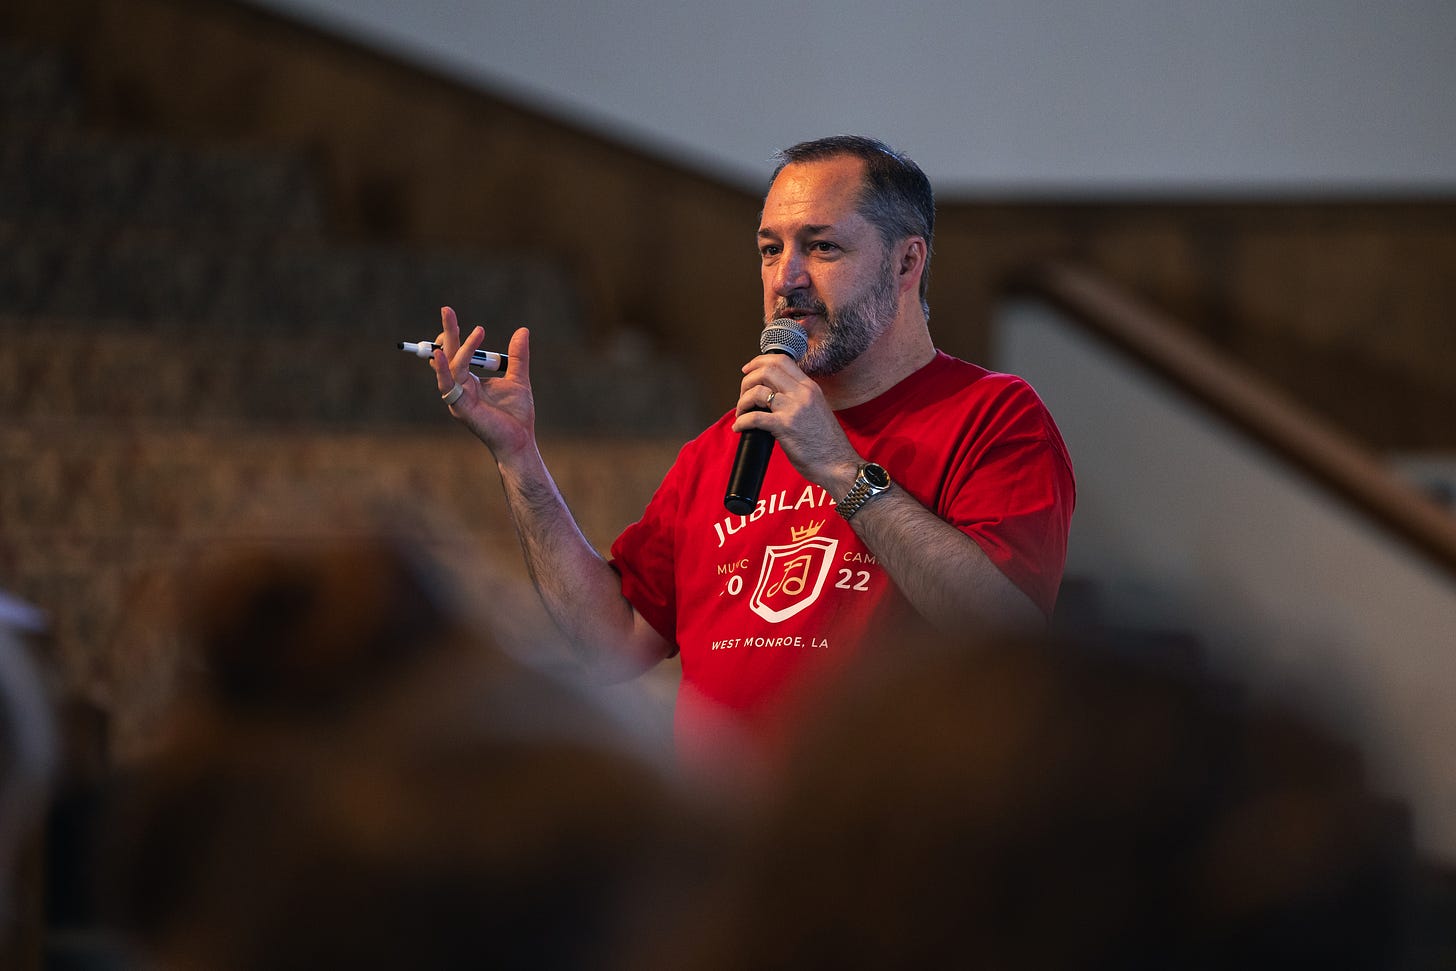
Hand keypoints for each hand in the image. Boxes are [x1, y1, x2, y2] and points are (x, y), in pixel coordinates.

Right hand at [430, 307, 535, 459]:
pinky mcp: (460, 407)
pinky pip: (448, 385)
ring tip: (479, 331)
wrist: (520, 439)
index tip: (452, 315)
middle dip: (447, 331)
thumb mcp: (518, 378)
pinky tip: (440, 355)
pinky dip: (443, 369)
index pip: (456, 353)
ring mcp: (458, 397)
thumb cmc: (516, 415)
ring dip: (462, 347)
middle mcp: (459, 387)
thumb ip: (517, 356)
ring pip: (452, 366)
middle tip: (447, 308)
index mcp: (469, 381)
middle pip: (448, 354)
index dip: (453, 334)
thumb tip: (523, 330)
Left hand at [732, 352, 860, 493]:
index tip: (748, 370)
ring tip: (742, 413)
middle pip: (766, 370)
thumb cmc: (827, 444)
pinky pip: (754, 417)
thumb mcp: (817, 409)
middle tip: (743, 395)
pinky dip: (742, 421)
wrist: (839, 464)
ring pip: (757, 392)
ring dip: (742, 401)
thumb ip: (799, 398)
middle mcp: (802, 393)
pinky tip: (740, 428)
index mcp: (810, 387)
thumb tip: (774, 396)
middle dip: (748, 381)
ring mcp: (794, 409)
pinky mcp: (785, 427)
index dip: (759, 362)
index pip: (782, 360)